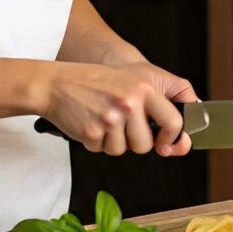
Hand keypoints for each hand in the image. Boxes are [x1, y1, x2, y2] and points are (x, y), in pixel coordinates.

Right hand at [41, 59, 198, 157]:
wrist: (57, 83)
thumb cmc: (95, 82)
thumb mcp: (131, 81)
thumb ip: (155, 103)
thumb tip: (175, 136)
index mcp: (144, 88)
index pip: (174, 121)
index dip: (174, 137)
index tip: (167, 142)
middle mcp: (130, 102)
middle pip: (146, 144)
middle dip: (137, 142)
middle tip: (124, 127)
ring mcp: (110, 118)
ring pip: (123, 150)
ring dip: (114, 142)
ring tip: (104, 120)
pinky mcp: (92, 133)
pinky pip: (103, 150)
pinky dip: (97, 142)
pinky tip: (91, 122)